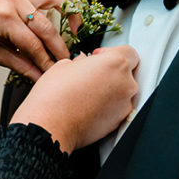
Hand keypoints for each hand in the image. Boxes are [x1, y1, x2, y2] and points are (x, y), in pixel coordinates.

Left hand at [0, 0, 69, 81]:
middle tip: (65, 62)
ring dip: (66, 14)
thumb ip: (24, 66)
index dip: (47, 62)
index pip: (34, 45)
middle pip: (46, 27)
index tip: (56, 73)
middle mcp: (13, 2)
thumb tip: (43, 77)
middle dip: (58, 48)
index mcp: (4, 19)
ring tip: (71, 31)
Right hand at [9, 45, 138, 153]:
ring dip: (109, 90)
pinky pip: (117, 108)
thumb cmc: (54, 97)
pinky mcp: (118, 122)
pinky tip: (88, 106)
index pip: (128, 52)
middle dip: (110, 72)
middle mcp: (125, 83)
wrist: (50, 126)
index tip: (99, 56)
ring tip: (87, 93)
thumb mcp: (64, 65)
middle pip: (127, 72)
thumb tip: (83, 64)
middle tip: (90, 74)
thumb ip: (82, 62)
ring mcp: (124, 105)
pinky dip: (107, 106)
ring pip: (122, 92)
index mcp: (115, 63)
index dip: (111, 52)